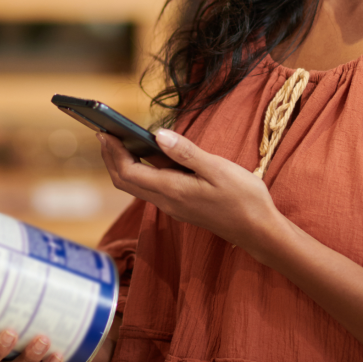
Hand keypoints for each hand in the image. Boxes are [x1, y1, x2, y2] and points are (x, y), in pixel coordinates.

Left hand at [98, 128, 280, 254]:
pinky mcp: (180, 205)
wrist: (258, 230)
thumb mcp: (218, 169)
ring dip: (123, 164)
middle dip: (111, 157)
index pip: (128, 173)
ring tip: (119, 139)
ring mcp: (173, 205)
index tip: (104, 131)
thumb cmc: (243, 198)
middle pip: (125, 181)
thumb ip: (186, 153)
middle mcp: (167, 201)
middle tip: (104, 132)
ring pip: (136, 186)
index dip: (113, 152)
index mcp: (173, 190)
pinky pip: (150, 187)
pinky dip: (139, 170)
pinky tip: (147, 154)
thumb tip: (158, 135)